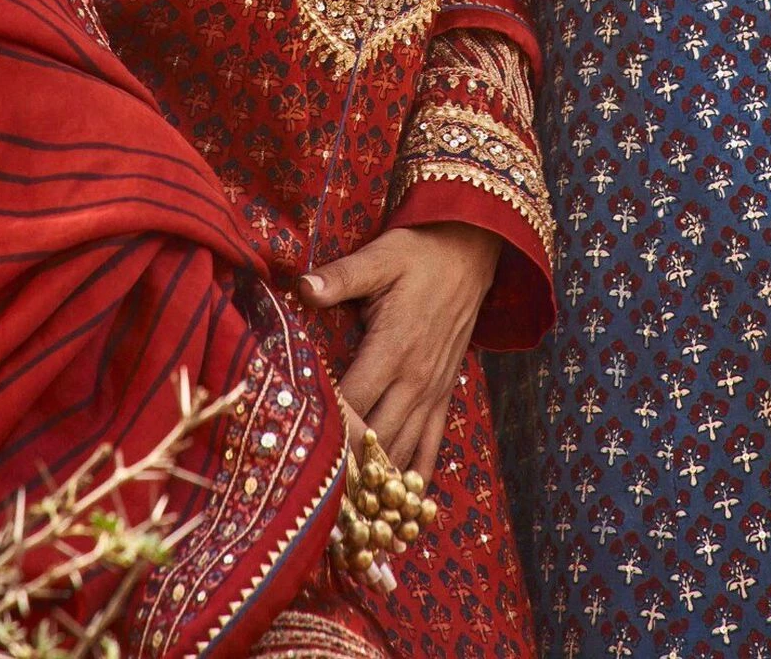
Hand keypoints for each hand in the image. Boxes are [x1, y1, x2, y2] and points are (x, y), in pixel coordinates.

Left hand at [300, 222, 499, 483]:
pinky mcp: (444, 394)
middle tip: (313, 499)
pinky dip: (414, 478)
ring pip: (402, 450)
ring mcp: (433, 390)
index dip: (328, 430)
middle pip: (376, 437)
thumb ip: (341, 277)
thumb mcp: (380, 257)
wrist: (470, 253)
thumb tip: (302, 286)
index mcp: (394, 346)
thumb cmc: (418, 254)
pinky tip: (399, 509)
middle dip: (347, 468)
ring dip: (377, 483)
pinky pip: (431, 446)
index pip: (354, 403)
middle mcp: (415, 378)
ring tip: (347, 516)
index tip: (300, 454)